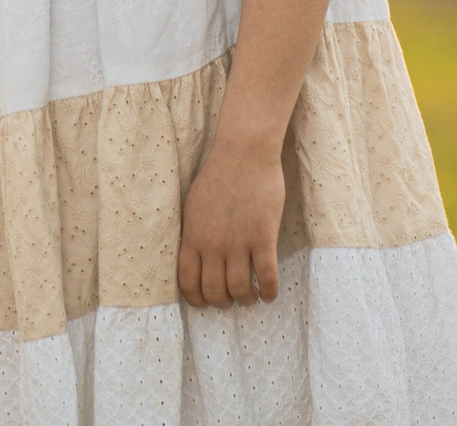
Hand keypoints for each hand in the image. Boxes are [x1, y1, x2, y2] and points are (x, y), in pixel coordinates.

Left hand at [177, 138, 284, 309]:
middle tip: (231, 300)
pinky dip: (268, 292)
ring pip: (240, 289)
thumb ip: (193, 235)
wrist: (243, 153)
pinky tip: (269, 294)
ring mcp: (238, 242)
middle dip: (223, 302)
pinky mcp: (263, 237)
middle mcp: (212, 245)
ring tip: (251, 297)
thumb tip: (194, 260)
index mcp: (192, 237)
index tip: (205, 303)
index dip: (196, 300)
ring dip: (246, 299)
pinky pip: (266, 276)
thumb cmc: (218, 176)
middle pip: (215, 291)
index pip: (187, 283)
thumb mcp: (193, 206)